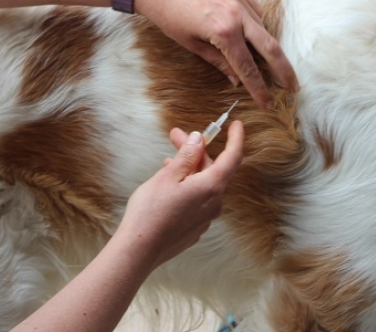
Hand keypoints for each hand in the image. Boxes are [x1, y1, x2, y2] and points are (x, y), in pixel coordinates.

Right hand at [116, 121, 244, 269]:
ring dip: (189, 170)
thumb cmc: (151, 212)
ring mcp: (206, 218)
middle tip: (175, 136)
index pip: (232, 157)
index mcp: (211, 187)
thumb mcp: (167, 176)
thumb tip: (199, 139)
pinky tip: (170, 185)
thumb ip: (187, 156)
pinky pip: (197, 200)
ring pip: (203, 185)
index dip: (236, 139)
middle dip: (195, 151)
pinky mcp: (195, 228)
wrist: (139, 250)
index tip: (237, 125)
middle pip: (212, 169)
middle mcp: (214, 203)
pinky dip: (187, 186)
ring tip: (167, 161)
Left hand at [135, 0, 298, 108]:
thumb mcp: (191, 44)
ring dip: (270, 48)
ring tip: (275, 65)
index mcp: (223, 32)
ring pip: (264, 28)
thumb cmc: (167, 14)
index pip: (247, 67)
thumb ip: (218, 61)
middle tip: (293, 87)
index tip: (267, 103)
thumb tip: (236, 79)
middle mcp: (237, 14)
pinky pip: (256, 11)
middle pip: (270, 47)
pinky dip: (259, 26)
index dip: (258, 88)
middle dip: (284, 70)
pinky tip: (256, 37)